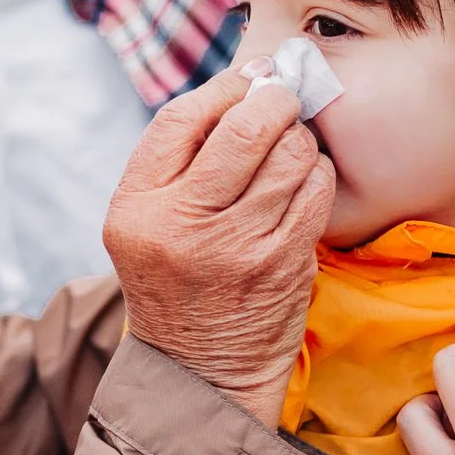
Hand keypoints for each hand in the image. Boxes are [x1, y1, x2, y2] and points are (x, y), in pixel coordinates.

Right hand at [105, 67, 334, 423]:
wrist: (200, 372)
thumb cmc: (178, 284)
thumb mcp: (146, 225)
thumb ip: (179, 162)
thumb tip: (249, 84)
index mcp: (137, 206)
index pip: (180, 118)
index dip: (223, 89)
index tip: (249, 81)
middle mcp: (182, 224)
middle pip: (244, 128)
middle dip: (276, 102)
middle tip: (285, 100)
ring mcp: (236, 246)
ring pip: (290, 155)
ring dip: (301, 140)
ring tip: (293, 148)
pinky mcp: (282, 264)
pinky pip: (315, 191)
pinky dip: (317, 175)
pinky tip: (306, 183)